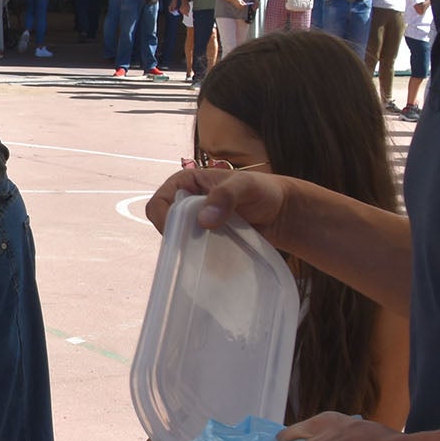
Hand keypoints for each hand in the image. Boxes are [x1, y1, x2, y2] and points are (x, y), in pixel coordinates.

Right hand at [144, 167, 299, 245]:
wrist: (281, 212)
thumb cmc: (263, 191)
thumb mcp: (245, 186)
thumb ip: (225, 196)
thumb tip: (203, 220)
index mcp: (185, 182)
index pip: (158, 204)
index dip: (165, 219)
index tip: (184, 232)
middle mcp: (184, 203)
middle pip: (164, 225)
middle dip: (178, 236)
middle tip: (200, 244)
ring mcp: (194, 223)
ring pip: (177, 240)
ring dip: (189, 248)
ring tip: (211, 249)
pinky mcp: (205, 240)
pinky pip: (193, 251)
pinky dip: (200, 256)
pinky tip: (214, 257)